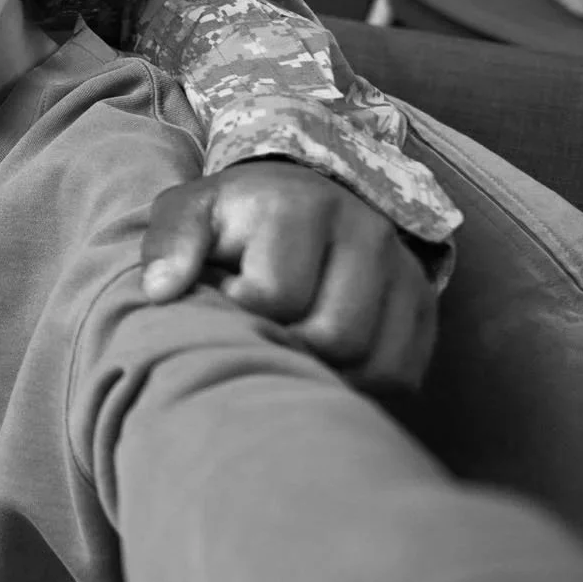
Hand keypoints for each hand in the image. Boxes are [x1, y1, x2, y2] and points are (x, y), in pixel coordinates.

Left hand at [138, 160, 437, 390]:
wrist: (300, 197)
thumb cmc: (234, 218)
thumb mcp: (190, 213)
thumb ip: (169, 244)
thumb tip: (159, 291)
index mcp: (298, 206)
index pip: (275, 296)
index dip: (240, 312)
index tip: (226, 297)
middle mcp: (365, 230)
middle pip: (332, 337)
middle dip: (285, 347)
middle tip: (259, 331)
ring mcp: (403, 267)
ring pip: (371, 361)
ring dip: (322, 371)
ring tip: (287, 344)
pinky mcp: (423, 303)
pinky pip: (400, 373)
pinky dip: (360, 384)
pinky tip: (323, 363)